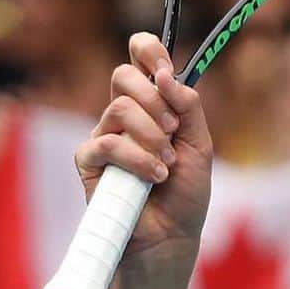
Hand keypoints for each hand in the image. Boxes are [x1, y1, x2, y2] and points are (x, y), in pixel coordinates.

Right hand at [75, 33, 212, 266]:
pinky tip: (153, 177)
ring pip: (120, 108)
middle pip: (123, 75)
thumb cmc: (185, 195)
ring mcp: (105, 136)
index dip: (148, 51)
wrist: (171, 238)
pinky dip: (136, 158)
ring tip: (167, 165)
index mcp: (152, 106)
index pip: (139, 59)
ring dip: (152, 136)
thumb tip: (166, 75)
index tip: (165, 68)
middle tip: (173, 129)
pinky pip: (107, 142)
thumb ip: (188, 108)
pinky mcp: (90, 162)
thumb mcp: (199, 146)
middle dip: (155, 99)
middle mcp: (125, 116)